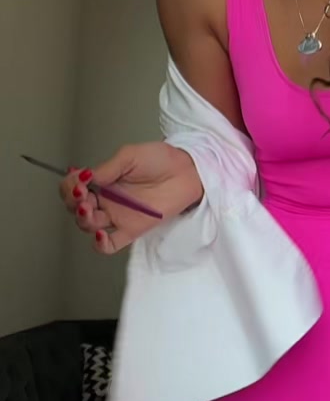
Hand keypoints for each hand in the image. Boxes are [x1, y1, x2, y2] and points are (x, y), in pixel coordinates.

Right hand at [61, 143, 202, 254]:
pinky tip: (100, 233)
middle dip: (72, 202)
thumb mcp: (130, 156)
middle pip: (75, 208)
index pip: (74, 187)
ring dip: (83, 218)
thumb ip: (107, 168)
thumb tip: (85, 176)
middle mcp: (108, 199)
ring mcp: (118, 216)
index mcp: (104, 180)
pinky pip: (110, 245)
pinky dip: (100, 243)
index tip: (78, 179)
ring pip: (88, 226)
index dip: (69, 185)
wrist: (188, 172)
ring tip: (89, 208)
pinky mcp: (131, 230)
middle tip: (83, 193)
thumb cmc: (162, 160)